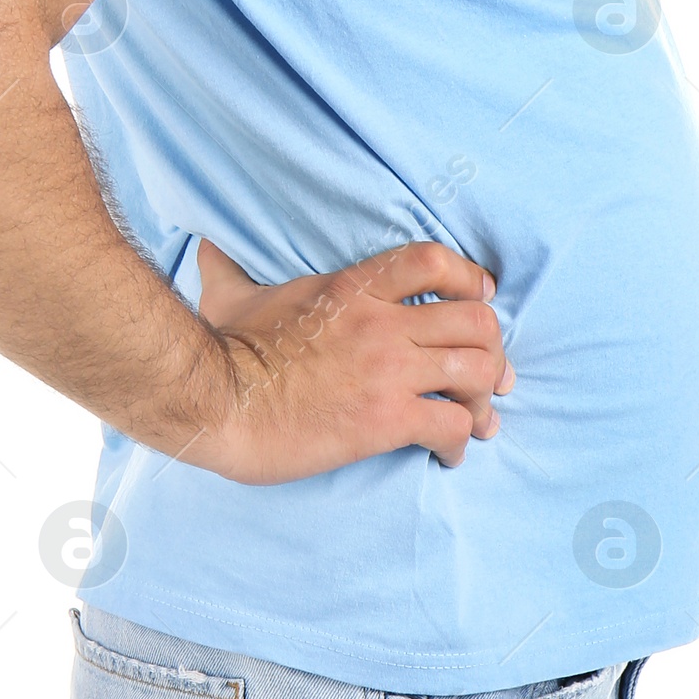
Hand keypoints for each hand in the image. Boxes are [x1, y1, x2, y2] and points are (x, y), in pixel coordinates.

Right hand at [184, 236, 514, 485]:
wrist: (218, 402)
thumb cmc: (224, 350)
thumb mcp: (231, 292)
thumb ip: (229, 264)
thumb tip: (206, 243)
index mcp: (353, 287)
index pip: (434, 262)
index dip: (471, 279)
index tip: (483, 297)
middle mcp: (382, 323)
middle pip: (476, 321)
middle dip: (492, 350)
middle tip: (490, 375)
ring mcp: (388, 371)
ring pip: (476, 372)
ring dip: (483, 400)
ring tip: (477, 420)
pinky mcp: (385, 420)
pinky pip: (451, 426)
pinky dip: (460, 442)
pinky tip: (449, 455)